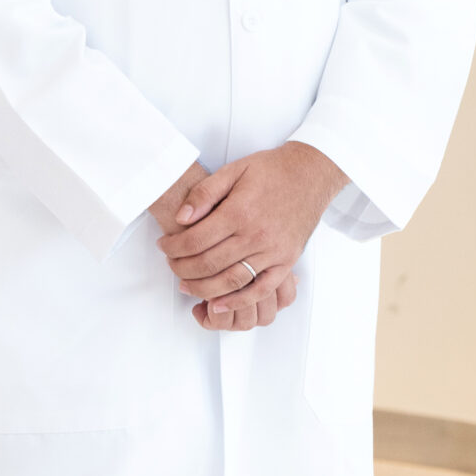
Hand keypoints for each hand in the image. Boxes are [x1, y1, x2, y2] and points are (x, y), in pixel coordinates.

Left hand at [157, 141, 346, 320]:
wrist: (311, 174)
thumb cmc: (271, 171)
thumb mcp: (233, 170)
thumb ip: (204, 194)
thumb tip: (181, 218)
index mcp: (239, 212)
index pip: (195, 240)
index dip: (173, 247)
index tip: (164, 246)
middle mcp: (256, 235)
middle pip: (209, 263)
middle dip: (182, 269)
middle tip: (171, 266)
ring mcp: (273, 252)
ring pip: (231, 281)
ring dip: (203, 288)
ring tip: (187, 286)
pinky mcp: (286, 262)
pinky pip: (260, 290)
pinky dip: (238, 301)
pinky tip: (218, 304)